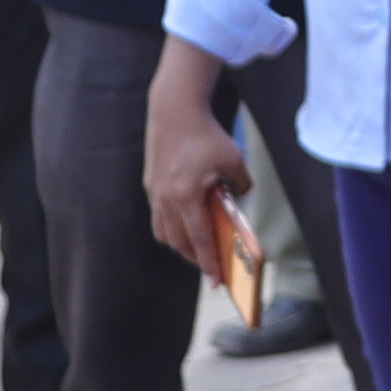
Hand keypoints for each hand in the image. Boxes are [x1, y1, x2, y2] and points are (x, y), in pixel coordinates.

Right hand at [142, 53, 254, 278]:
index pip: (200, 239)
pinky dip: (171, 228)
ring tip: (197, 249)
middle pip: (179, 241)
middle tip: (211, 268)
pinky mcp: (150, 185)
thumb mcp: (234, 160)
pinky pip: (159, 217)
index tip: (217, 280)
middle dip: (195, 258)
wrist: (174, 110)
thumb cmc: (206, 134)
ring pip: (165, 232)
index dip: (209, 262)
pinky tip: (184, 225)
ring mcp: (155, 193)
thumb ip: (240, 185)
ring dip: (181, 245)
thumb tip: (239, 200)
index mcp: (186, 197)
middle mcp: (166, 199)